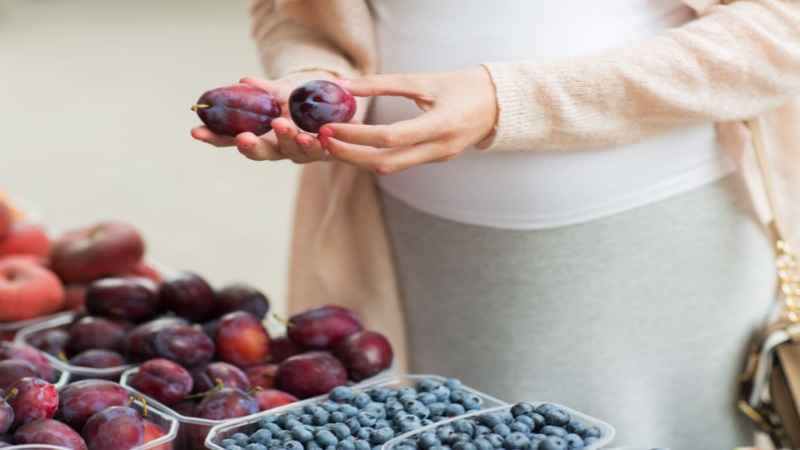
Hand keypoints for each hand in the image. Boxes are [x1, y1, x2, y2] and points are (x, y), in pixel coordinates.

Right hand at [191, 72, 343, 162]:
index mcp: (258, 134)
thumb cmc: (301, 98)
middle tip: (242, 138)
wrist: (336, 104)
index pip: (231, 139)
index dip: (213, 138)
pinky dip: (316, 143)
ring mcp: (300, 151)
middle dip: (250, 146)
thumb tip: (244, 81)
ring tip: (281, 124)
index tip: (196, 131)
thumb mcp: (282, 91)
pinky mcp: (324, 150)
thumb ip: (265, 90)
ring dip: (285, 138)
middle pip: (259, 153)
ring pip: (290, 151)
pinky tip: (315, 135)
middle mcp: (277, 147)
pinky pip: (320, 149)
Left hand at [318, 67, 497, 173]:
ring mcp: (437, 158)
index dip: (357, 136)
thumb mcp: (425, 80)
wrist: (500, 105)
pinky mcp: (434, 159)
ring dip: (358, 159)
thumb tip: (345, 85)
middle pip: (385, 163)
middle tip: (323, 140)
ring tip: (333, 143)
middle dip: (350, 155)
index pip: (390, 138)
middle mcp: (439, 149)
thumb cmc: (464, 86)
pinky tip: (356, 145)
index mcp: (440, 126)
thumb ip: (384, 83)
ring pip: (389, 168)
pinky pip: (399, 163)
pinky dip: (374, 156)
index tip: (330, 127)